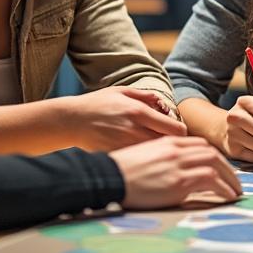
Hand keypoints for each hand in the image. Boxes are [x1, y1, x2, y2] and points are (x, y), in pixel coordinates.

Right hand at [63, 86, 186, 149]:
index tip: (178, 132)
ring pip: (156, 156)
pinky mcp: (117, 156)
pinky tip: (140, 157)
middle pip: (169, 146)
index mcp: (138, 112)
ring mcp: (125, 146)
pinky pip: (139, 161)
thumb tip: (165, 105)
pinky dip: (144, 161)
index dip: (182, 133)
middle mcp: (134, 130)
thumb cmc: (98, 104)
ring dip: (159, 154)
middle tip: (171, 144)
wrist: (71, 121)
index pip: (175, 129)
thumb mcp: (122, 91)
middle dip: (174, 145)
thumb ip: (147, 96)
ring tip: (157, 151)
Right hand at [110, 136, 241, 208]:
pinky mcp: (179, 181)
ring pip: (216, 165)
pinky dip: (224, 188)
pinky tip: (228, 197)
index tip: (221, 168)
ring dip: (231, 179)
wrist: (106, 177)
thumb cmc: (119, 172)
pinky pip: (212, 180)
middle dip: (228, 168)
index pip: (200, 145)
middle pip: (212, 153)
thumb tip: (172, 173)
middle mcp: (176, 150)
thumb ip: (162, 159)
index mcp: (167, 142)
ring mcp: (178, 164)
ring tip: (236, 192)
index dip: (214, 157)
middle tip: (234, 182)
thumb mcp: (143, 156)